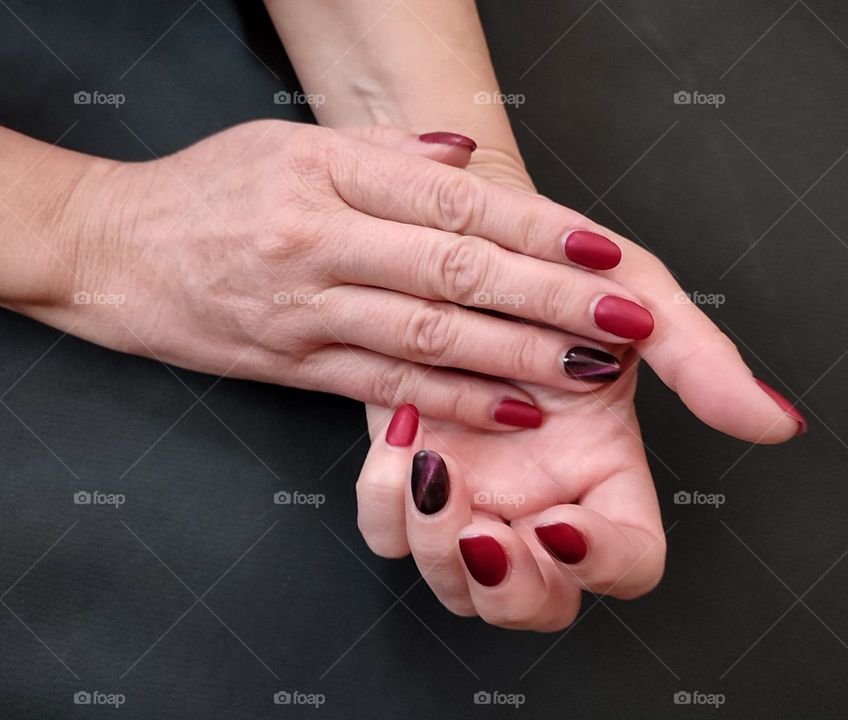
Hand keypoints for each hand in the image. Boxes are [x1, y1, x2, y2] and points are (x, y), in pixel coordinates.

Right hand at [29, 120, 658, 429]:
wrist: (110, 249)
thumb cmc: (206, 191)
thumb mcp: (291, 144)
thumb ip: (389, 152)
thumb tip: (472, 157)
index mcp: (329, 170)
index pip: (457, 200)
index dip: (538, 228)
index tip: (604, 251)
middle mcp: (320, 239)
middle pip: (458, 269)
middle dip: (552, 298)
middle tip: (625, 319)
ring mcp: (305, 308)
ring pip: (430, 335)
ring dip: (519, 357)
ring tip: (590, 373)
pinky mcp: (292, 365)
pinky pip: (386, 386)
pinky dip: (454, 402)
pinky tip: (513, 410)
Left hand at [356, 135, 805, 630]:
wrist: (466, 241)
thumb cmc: (559, 272)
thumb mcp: (640, 302)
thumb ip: (703, 364)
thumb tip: (778, 422)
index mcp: (601, 471)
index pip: (628, 563)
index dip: (602, 565)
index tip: (561, 521)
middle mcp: (536, 496)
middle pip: (536, 605)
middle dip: (508, 588)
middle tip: (484, 530)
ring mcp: (471, 493)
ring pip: (454, 586)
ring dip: (438, 545)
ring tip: (435, 465)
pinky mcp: (408, 478)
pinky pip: (387, 534)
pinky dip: (386, 502)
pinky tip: (405, 436)